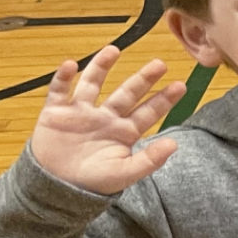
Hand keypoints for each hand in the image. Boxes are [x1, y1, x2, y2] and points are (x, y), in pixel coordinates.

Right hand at [30, 47, 184, 193]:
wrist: (58, 187)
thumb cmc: (94, 182)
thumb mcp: (125, 173)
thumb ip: (150, 160)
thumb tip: (174, 144)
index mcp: (124, 132)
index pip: (148, 112)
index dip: (163, 99)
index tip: (181, 85)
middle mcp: (106, 118)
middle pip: (127, 93)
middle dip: (143, 79)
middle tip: (160, 64)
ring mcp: (81, 112)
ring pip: (93, 83)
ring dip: (101, 66)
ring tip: (114, 49)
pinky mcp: (56, 112)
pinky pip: (59, 90)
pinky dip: (64, 78)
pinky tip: (71, 65)